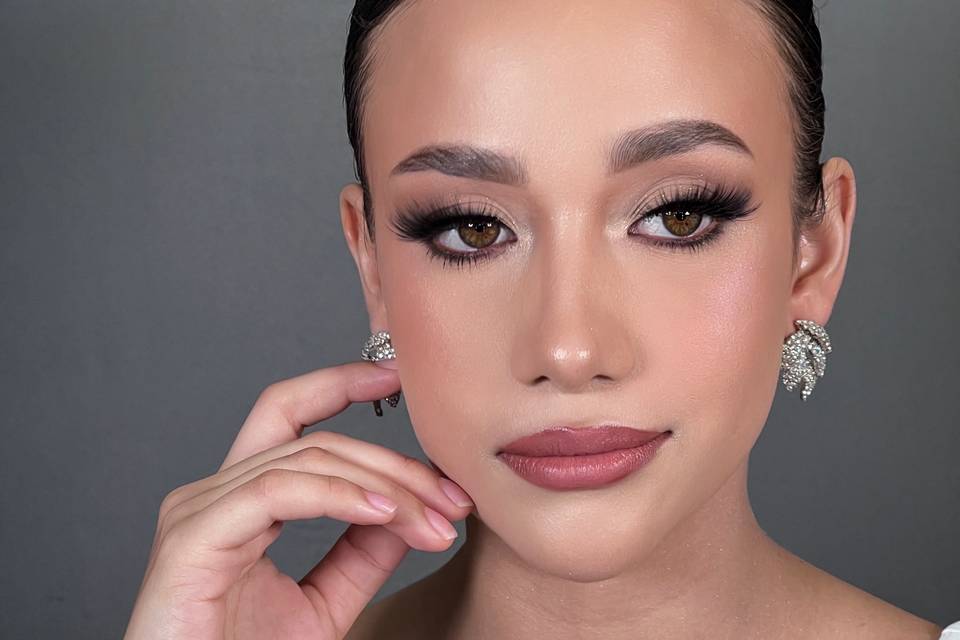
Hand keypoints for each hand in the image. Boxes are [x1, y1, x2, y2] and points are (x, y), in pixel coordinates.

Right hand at [123, 361, 474, 639]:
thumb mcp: (324, 603)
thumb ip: (361, 552)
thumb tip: (410, 506)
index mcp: (240, 500)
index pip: (290, 414)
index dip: (339, 383)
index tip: (396, 375)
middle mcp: (214, 494)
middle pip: (317, 440)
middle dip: (395, 462)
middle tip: (454, 496)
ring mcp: (198, 510)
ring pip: (307, 460)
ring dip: (385, 486)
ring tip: (434, 519)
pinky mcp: (193, 538)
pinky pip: (278, 491)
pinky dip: (339, 495)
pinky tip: (386, 514)